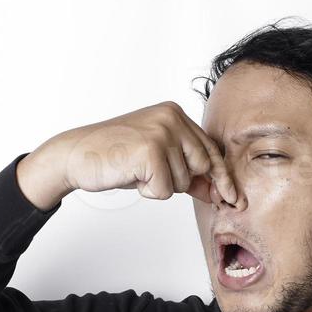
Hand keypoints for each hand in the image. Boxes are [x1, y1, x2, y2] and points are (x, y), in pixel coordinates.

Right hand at [17, 101, 242, 209]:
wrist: (76, 156)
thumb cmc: (115, 158)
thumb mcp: (158, 161)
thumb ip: (188, 171)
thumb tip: (219, 192)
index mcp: (175, 114)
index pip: (210, 150)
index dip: (222, 177)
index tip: (234, 198)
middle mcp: (172, 117)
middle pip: (202, 168)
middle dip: (181, 182)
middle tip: (149, 174)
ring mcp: (162, 132)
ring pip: (183, 182)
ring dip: (160, 187)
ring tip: (136, 171)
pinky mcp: (151, 150)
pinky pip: (165, 190)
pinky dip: (149, 192)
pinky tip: (131, 176)